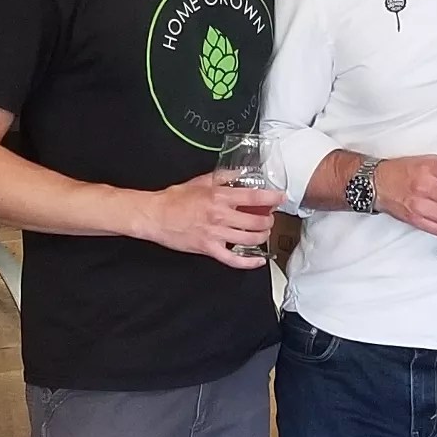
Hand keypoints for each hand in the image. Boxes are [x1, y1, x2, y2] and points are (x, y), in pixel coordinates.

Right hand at [139, 172, 285, 267]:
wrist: (155, 216)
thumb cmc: (175, 199)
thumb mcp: (200, 181)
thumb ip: (223, 177)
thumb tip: (240, 174)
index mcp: (219, 197)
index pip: (254, 198)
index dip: (272, 198)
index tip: (281, 198)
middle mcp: (220, 216)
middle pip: (256, 221)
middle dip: (268, 220)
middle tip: (269, 218)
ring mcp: (215, 234)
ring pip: (249, 240)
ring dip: (262, 237)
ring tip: (263, 233)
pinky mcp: (208, 249)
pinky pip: (233, 260)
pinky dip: (249, 262)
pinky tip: (258, 261)